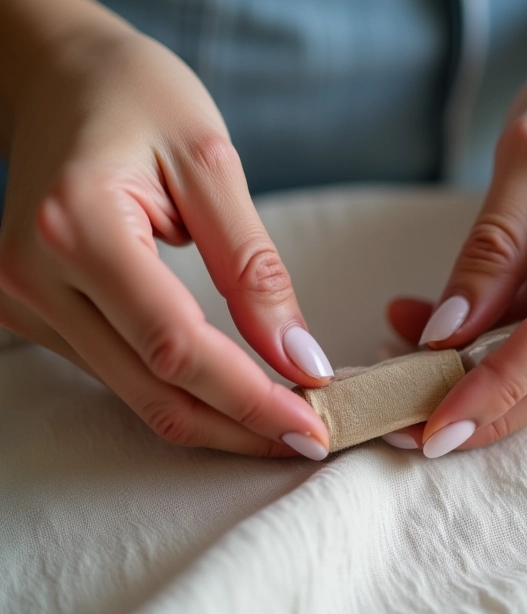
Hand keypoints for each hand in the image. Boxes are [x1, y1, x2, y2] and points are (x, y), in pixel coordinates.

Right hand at [0, 12, 331, 459]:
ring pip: (138, 397)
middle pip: (155, 390)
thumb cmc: (135, 97)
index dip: (251, 398)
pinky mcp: (34, 313)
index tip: (312, 425)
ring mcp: (26, 302)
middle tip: (309, 437)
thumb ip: (253, 267)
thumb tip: (299, 358)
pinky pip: (121, 377)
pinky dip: (183, 394)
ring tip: (283, 419)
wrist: (57, 77)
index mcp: (77, 226)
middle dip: (241, 427)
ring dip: (217, 419)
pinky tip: (231, 392)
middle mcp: (35, 276)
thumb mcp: (211, 163)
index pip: (176, 346)